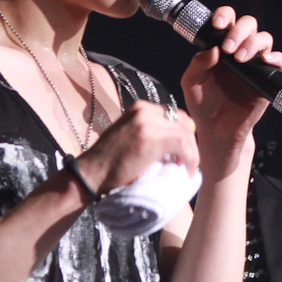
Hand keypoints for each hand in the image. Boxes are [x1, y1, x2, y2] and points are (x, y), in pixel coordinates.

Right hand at [78, 100, 198, 192]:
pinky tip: (187, 171)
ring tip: (189, 169)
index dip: (185, 133)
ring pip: (185, 135)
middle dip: (191, 144)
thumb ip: (150, 130)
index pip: (174, 114)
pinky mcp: (151, 139)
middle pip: (182, 122)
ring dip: (192, 154)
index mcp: (140, 107)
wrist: (89, 174)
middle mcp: (144, 110)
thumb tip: (178, 138)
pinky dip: (190, 159)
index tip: (186, 151)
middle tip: (190, 162)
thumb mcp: (129, 134)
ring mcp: (147, 123)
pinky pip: (183, 146)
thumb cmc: (108, 161)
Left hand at [181, 7, 281, 148]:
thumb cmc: (203, 104)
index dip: (225, 16)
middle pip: (249, 25)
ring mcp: (255, 63)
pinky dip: (277, 58)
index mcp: (221, 45)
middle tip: (228, 49)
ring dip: (253, 44)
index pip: (227, 20)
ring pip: (264, 39)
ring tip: (240, 59)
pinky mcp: (268, 79)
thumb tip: (213, 49)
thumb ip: (198, 64)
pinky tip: (265, 61)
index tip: (217, 25)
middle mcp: (240, 50)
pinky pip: (281, 63)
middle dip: (239, 32)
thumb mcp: (191, 83)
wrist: (216, 130)